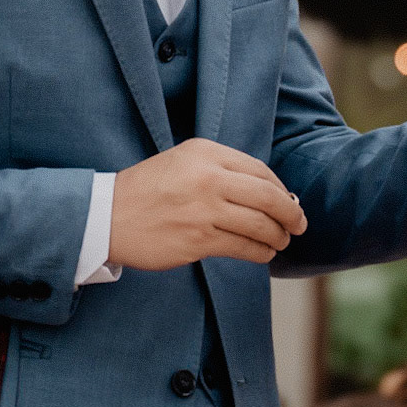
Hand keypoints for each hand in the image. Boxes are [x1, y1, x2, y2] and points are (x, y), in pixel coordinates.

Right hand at [108, 139, 307, 269]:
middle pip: (268, 196)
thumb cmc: (148, 189)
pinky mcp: (198, 240)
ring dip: (277, 236)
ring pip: (260, 224)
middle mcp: (209, 177)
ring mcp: (204, 210)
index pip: (260, 171)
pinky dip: (260, 252)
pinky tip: (264, 253)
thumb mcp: (184, 162)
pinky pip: (243, 247)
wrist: (107, 216)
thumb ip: (222, 169)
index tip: (288, 201)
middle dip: (290, 214)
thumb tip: (268, 192)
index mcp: (207, 153)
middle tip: (299, 224)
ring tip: (281, 241)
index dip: (281, 190)